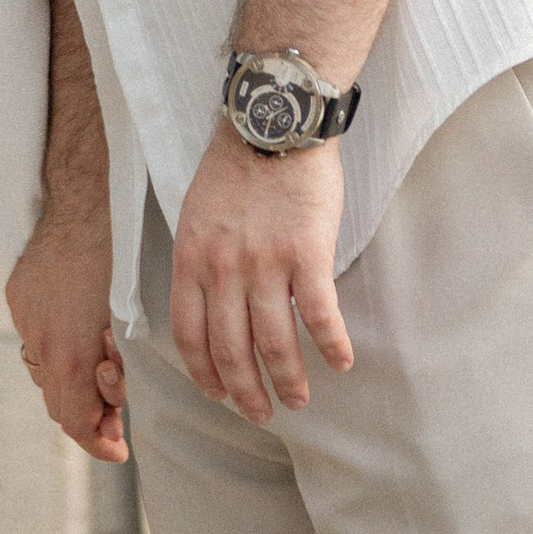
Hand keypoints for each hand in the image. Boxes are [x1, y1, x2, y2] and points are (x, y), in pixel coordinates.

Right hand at [6, 202, 128, 462]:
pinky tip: (75, 335)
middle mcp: (42, 346)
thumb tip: (105, 405)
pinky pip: (34, 343)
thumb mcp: (119, 324)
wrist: (80, 205)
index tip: (118, 449)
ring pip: (45, 378)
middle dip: (89, 415)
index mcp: (72, 356)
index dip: (98, 443)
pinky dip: (54, 352)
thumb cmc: (111, 259)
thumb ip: (110, 371)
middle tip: (115, 415)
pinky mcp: (16, 300)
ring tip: (98, 367)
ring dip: (71, 385)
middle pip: (59, 407)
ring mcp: (25, 322)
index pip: (76, 423)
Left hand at [171, 121, 352, 423]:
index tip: (220, 395)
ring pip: (275, 342)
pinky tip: (342, 363)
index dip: (205, 374)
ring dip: (289, 380)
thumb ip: (201, 259)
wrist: (273, 119)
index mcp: (190, 257)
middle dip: (247, 392)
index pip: (190, 334)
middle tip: (262, 414)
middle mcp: (223, 267)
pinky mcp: (307, 252)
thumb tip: (209, 305)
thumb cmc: (235, 164)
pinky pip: (320, 314)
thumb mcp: (196, 212)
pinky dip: (332, 345)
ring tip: (300, 399)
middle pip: (231, 349)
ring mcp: (265, 262)